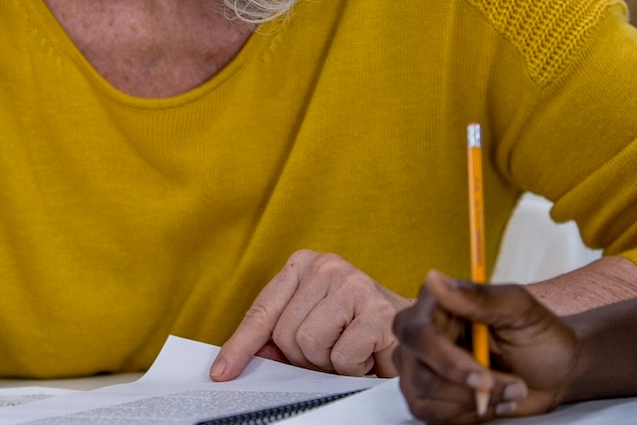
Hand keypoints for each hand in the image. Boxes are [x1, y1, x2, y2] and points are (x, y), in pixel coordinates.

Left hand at [213, 250, 408, 379]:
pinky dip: (353, 367)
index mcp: (304, 264)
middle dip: (306, 357)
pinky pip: (342, 358)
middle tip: (332, 350)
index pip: (262, 311)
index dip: (241, 346)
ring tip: (351, 348)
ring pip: (310, 345)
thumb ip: (276, 334)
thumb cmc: (355, 326)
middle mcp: (327, 267)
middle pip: (285, 335)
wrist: (413, 327)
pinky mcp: (377, 312)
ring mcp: (354, 285)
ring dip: (330, 362)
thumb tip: (237, 361)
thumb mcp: (311, 321)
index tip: (223, 373)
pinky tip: (368, 353)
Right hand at [392, 272, 575, 422]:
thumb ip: (479, 297)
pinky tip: (493, 402)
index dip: (448, 362)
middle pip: (419, 372)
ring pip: (425, 396)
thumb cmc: (539, 335)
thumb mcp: (519, 309)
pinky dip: (468, 415)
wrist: (556, 370)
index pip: (419, 334)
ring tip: (509, 388)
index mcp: (436, 304)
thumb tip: (435, 278)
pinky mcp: (427, 395)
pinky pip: (431, 414)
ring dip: (476, 401)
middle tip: (513, 385)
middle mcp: (421, 334)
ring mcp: (420, 366)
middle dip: (467, 387)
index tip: (484, 378)